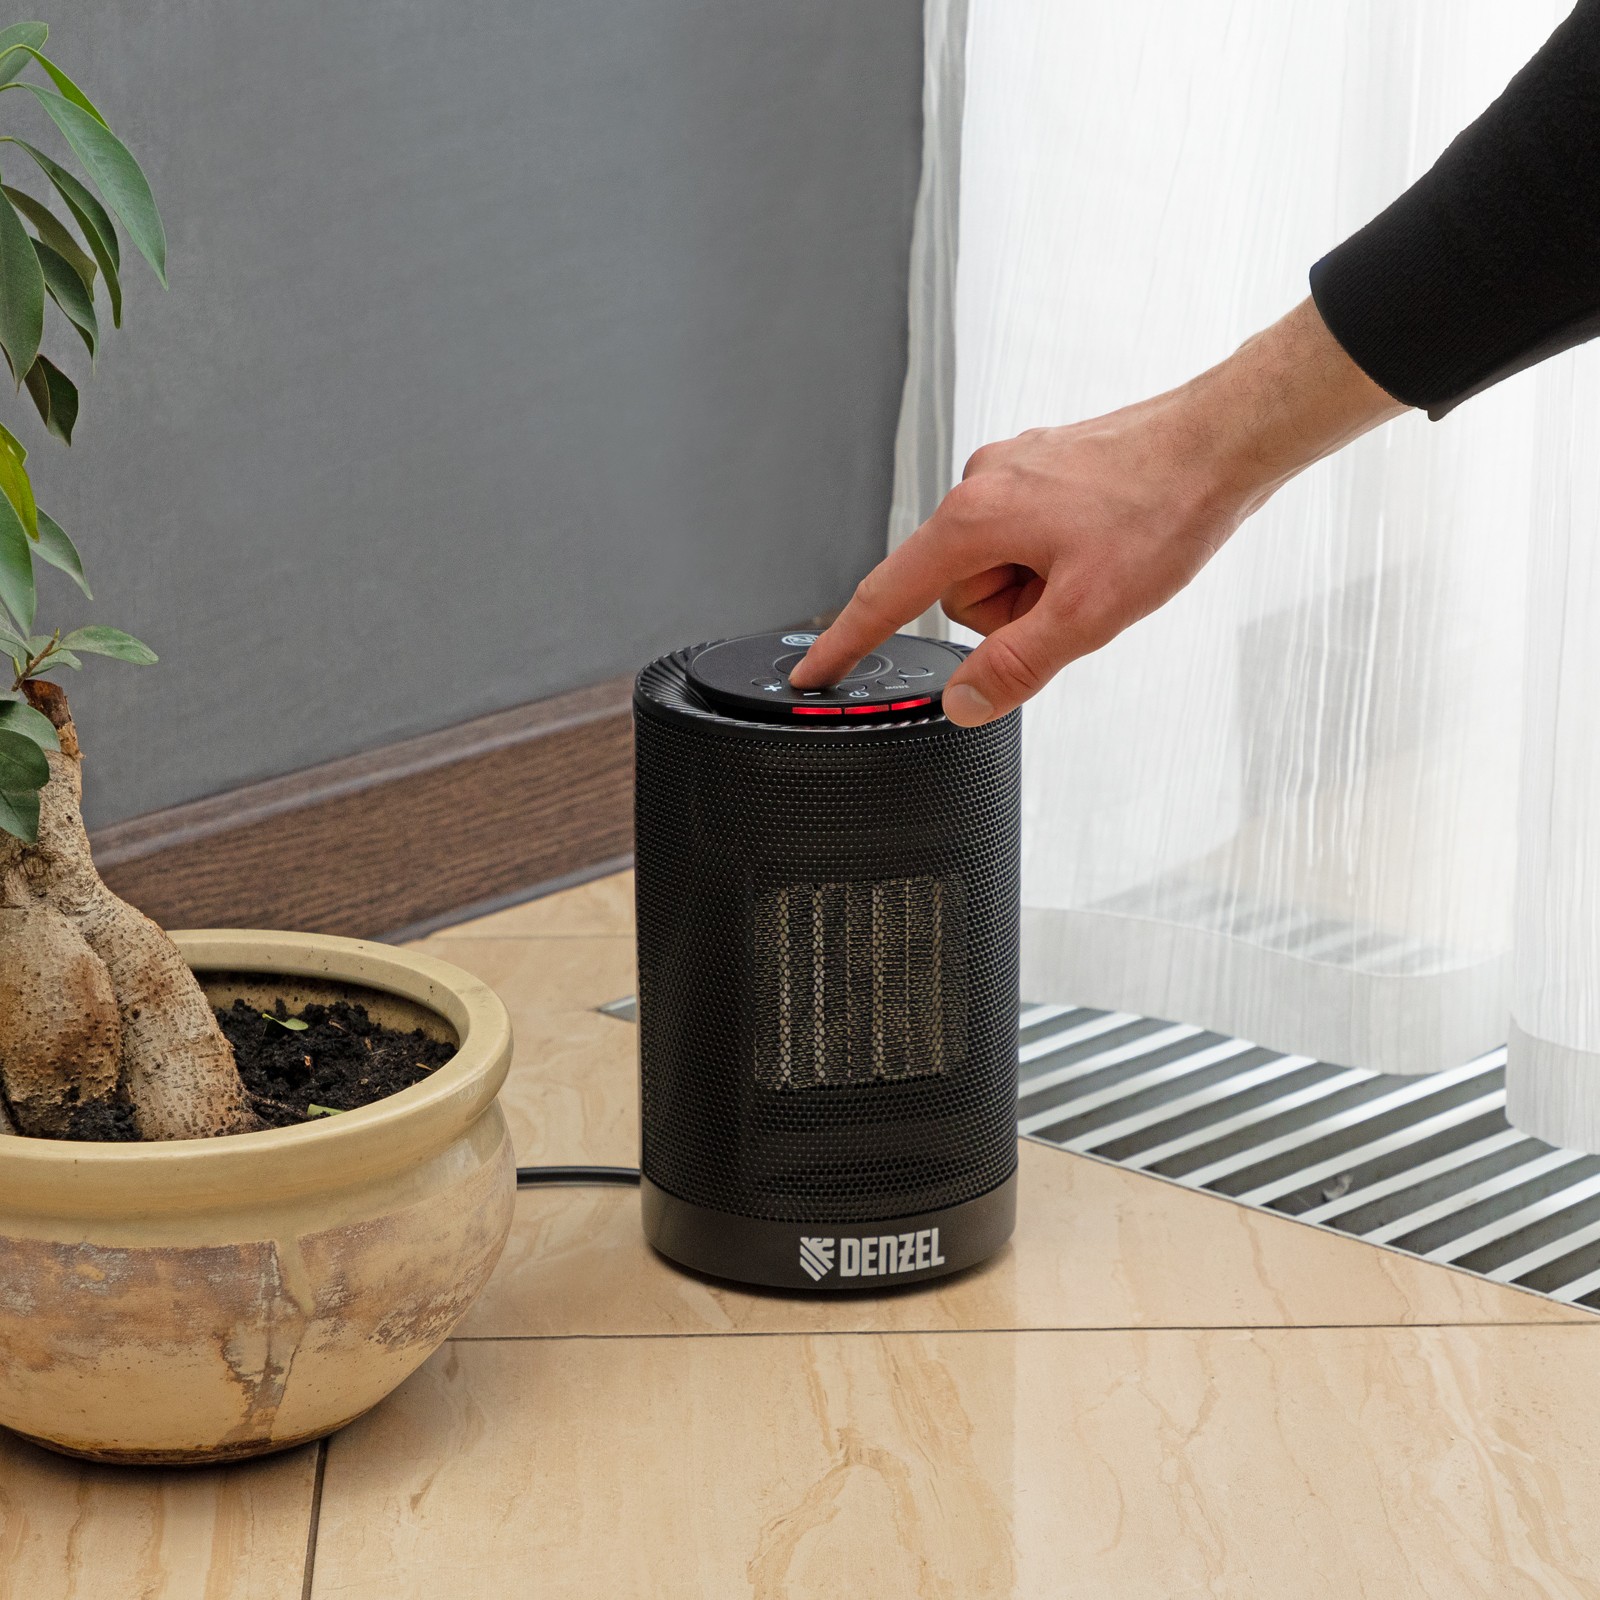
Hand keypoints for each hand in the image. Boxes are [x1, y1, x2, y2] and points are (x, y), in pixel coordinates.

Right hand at [788, 298, 1406, 724]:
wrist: (1225, 439)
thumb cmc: (1165, 506)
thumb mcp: (1089, 611)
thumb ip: (1016, 665)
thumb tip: (963, 703)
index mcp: (976, 518)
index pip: (889, 595)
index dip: (847, 641)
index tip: (815, 670)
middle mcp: (983, 485)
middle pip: (960, 592)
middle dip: (1012, 613)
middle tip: (1078, 599)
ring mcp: (1014, 473)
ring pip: (999, 568)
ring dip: (1041, 587)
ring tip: (1102, 565)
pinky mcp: (1044, 471)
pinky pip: (1027, 539)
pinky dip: (1059, 559)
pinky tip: (1108, 544)